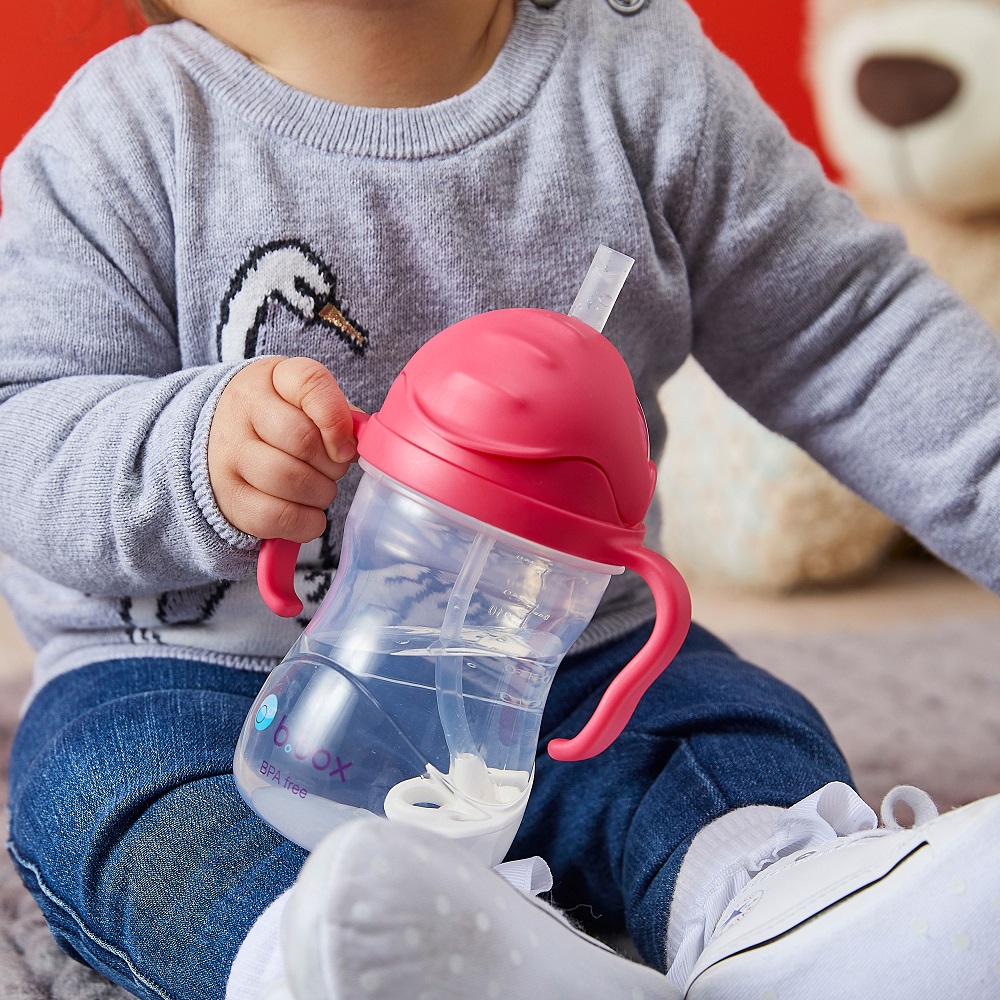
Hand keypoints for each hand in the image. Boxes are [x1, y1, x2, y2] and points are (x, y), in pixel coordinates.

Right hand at [208, 357, 356, 540]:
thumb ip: (338, 414)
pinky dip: (306, 523)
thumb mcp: (304, 401)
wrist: (218, 441)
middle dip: (333, 465)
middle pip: (303, 440)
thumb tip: (359, 441)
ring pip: (290, 480)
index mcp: (270, 377)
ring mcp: (228, 454)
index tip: (346, 447)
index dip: (337, 419)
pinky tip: (309, 514)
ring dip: (321, 494)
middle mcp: (242, 409)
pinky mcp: (228, 497)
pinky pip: (277, 517)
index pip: (311, 384)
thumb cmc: (279, 420)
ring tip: (320, 489)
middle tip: (333, 470)